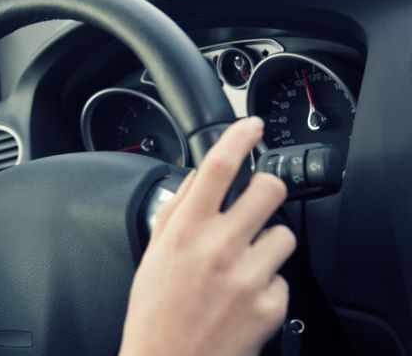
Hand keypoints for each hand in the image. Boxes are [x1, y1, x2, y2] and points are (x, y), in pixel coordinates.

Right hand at [119, 117, 294, 355]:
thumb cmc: (155, 311)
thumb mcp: (153, 252)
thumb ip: (175, 210)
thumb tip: (196, 179)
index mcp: (186, 231)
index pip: (217, 167)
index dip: (238, 137)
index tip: (250, 126)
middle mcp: (219, 248)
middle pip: (268, 188)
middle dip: (265, 188)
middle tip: (255, 201)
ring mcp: (248, 276)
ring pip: (284, 232)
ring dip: (267, 241)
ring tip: (243, 262)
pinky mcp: (270, 304)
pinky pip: (283, 276)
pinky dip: (267, 282)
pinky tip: (243, 295)